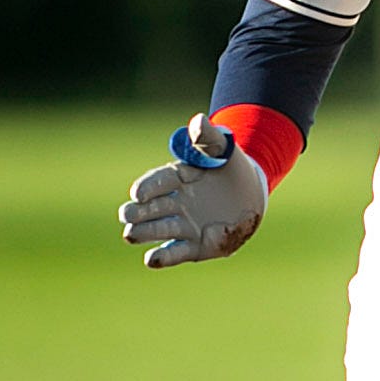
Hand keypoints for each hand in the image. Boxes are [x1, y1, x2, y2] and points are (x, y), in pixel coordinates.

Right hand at [119, 112, 269, 267]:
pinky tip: (151, 260)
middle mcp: (172, 203)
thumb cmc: (231, 165)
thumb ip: (209, 138)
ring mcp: (182, 225)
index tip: (138, 193)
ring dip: (143, 232)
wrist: (251, 191)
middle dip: (136, 212)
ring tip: (131, 234)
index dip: (147, 188)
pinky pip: (175, 253)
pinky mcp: (194, 246)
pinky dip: (163, 257)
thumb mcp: (223, 149)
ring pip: (156, 231)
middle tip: (128, 214)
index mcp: (175, 178)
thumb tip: (198, 121)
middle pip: (148, 209)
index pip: (156, 182)